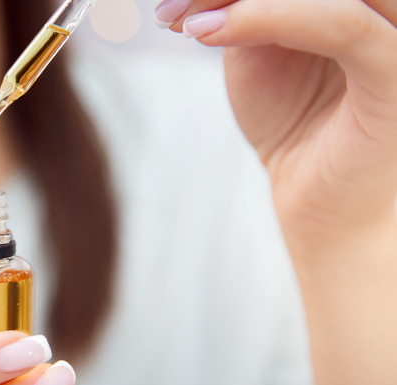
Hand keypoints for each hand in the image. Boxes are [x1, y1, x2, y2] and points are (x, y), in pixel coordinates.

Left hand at [156, 2, 396, 384]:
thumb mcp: (259, 50)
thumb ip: (246, 8)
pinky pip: (342, 26)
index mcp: (356, 3)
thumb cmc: (294, 126)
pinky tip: (206, 33)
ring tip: (180, 20)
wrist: (323, 204)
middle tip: (170, 9)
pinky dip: (268, 18)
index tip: (170, 1)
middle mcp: (384, 11)